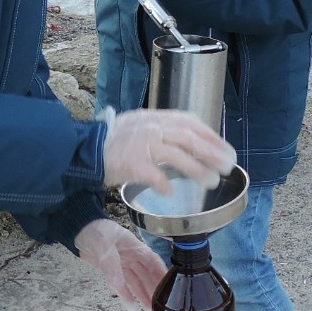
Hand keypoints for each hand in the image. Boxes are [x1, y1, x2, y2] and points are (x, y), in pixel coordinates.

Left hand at [75, 219, 166, 305]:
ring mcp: (123, 263)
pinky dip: (127, 293)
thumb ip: (111, 266)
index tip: (171, 286)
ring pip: (136, 281)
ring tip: (150, 309)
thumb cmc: (95, 230)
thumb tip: (118, 286)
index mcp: (136, 247)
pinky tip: (131, 304)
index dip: (162, 274)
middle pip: (147, 275)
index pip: (154, 262)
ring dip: (142, 294)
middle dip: (154, 289)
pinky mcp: (113, 270)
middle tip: (160, 305)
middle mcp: (132, 256)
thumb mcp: (104, 245)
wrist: (79, 230)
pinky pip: (123, 283)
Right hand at [101, 108, 235, 194]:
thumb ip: (163, 131)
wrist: (84, 149)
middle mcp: (150, 128)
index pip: (189, 122)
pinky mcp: (129, 163)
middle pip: (187, 138)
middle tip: (227, 166)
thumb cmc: (115, 142)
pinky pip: (152, 174)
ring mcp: (140, 144)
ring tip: (210, 181)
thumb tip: (193, 144)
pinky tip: (171, 192)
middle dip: (211, 152)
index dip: (210, 136)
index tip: (225, 149)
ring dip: (196, 169)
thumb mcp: (141, 126)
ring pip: (175, 155)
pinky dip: (163, 183)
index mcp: (155, 118)